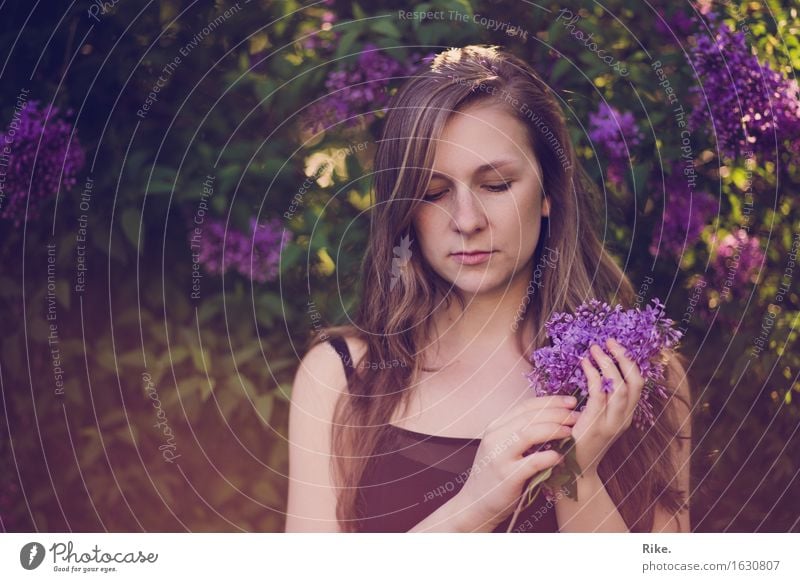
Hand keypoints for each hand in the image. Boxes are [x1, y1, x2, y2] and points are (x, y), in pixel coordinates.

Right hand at [455, 395, 579, 529]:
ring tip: (571, 431)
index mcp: (495, 427)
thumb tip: (551, 420)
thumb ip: (519, 433)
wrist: (475, 503)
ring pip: (528, 433)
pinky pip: (532, 462)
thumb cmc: (494, 475)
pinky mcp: (507, 476)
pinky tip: (561, 457)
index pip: (525, 406)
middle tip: (577, 415)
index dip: (550, 401)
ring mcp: (499, 457)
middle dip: (557, 413)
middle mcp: (495, 437)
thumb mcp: (502, 448)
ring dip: (553, 429)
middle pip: (529, 417)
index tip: (570, 402)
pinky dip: (549, 457)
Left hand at [570, 337, 644, 475]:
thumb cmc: (580, 441)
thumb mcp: (596, 419)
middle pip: (636, 383)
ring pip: (620, 387)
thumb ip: (601, 400)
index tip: (617, 346)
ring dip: (608, 363)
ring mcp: (612, 423)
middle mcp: (624, 419)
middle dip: (624, 358)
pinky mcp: (596, 425)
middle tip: (609, 340)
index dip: (630, 363)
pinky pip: (599, 394)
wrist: (574, 471)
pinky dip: (593, 375)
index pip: (638, 385)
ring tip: (594, 348)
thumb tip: (596, 371)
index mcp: (626, 416)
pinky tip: (583, 363)